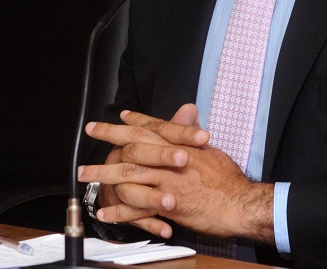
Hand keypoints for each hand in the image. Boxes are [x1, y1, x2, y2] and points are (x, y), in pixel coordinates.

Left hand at [78, 106, 273, 242]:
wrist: (240, 204)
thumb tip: (188, 114)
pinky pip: (137, 208)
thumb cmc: (229, 180)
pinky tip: (105, 212)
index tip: (120, 116)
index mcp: (183, 145)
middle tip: (91, 133)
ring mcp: (167, 183)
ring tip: (87, 175)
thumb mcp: (212, 150)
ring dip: (105, 175)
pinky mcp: (167, 205)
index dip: (135, 121)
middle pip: (134, 146)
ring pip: (129, 176)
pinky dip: (119, 211)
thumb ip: (193, 134)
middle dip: (109, 139)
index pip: (154, 127)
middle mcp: (172, 160)